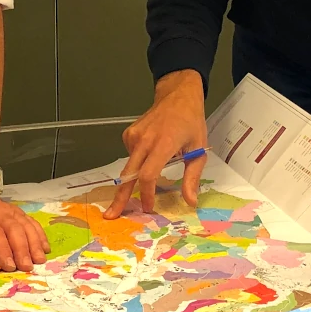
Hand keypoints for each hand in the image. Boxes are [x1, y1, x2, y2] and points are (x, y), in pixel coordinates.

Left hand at [0, 183, 49, 271]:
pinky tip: (45, 247)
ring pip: (25, 225)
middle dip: (22, 249)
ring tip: (39, 260)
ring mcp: (11, 212)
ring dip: (34, 243)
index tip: (9, 265)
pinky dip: (39, 234)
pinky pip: (31, 222)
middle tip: (27, 267)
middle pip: (14, 230)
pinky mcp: (17, 213)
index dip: (3, 249)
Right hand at [104, 70, 206, 218]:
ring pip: (130, 166)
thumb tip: (190, 202)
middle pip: (129, 174)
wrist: (177, 96)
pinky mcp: (129, 134)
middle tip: (111, 215)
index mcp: (164, 143)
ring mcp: (134, 135)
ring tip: (149, 176)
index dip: (146, 193)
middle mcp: (145, 139)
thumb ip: (192, 177)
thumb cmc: (191, 122)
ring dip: (135, 178)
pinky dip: (138, 162)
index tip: (147, 207)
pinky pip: (131, 156)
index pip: (148, 173)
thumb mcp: (198, 149)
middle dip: (120, 196)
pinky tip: (151, 154)